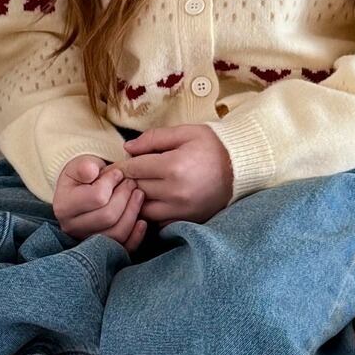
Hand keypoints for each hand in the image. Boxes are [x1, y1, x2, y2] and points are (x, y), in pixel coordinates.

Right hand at [53, 154, 149, 250]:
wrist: (84, 190)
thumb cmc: (84, 176)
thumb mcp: (81, 165)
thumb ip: (84, 166)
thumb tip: (91, 171)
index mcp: (64, 206)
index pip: (96, 198)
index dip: (112, 183)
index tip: (118, 172)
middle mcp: (72, 227)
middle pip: (108, 217)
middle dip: (125, 197)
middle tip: (132, 183)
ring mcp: (87, 240)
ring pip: (117, 233)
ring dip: (133, 212)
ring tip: (139, 195)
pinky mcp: (102, 248)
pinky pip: (123, 247)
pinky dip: (136, 235)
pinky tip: (142, 221)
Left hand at [117, 124, 233, 223]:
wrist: (241, 168)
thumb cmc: (212, 146)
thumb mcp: (185, 132)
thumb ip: (154, 138)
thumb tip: (127, 149)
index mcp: (173, 166)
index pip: (133, 169)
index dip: (120, 166)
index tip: (113, 166)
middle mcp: (176, 192)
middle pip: (136, 189)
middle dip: (126, 182)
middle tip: (121, 176)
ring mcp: (182, 210)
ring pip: (143, 209)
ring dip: (137, 199)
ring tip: (138, 188)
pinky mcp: (188, 220)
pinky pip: (159, 222)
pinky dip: (152, 213)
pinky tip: (153, 201)